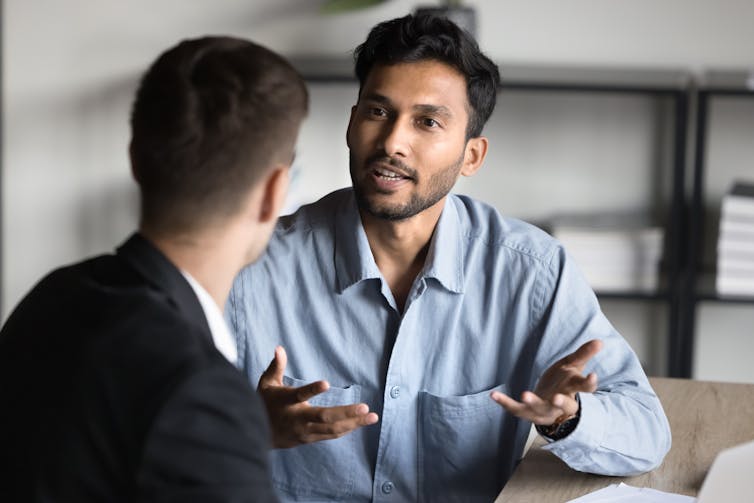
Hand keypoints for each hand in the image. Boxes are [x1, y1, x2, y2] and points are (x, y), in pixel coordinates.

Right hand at [257, 346, 378, 447]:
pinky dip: (347, 429)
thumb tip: (279, 348)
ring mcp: (305, 432)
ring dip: (353, 423)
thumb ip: (275, 366)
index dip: (311, 390)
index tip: (326, 383)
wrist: (257, 436)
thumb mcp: (265, 383)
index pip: (299, 395)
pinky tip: (361, 422)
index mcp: (285, 402)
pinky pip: (331, 435)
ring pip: (331, 429)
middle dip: (345, 413)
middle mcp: (297, 419)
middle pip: (323, 417)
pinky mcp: (310, 439)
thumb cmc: (264, 404)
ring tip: (372, 416)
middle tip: (365, 407)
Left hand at [490, 339, 601, 425]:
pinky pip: (515, 409)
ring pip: (539, 409)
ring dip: (532, 403)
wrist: (551, 404)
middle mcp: (559, 405)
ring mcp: (543, 411)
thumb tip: (599, 341)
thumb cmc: (563, 383)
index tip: (593, 376)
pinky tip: (493, 395)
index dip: (589, 384)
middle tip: (556, 398)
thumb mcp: (572, 366)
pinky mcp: (527, 412)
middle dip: (560, 403)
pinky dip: (505, 403)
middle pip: (562, 406)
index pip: (584, 389)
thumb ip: (583, 354)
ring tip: (525, 394)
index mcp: (572, 391)